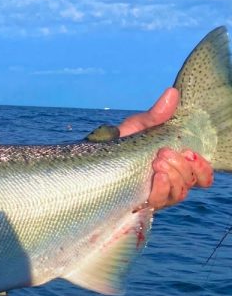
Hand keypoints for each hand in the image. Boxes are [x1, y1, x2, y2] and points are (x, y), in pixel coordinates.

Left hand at [118, 88, 212, 209]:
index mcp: (175, 165)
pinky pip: (161, 202)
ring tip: (157, 162)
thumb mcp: (138, 126)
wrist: (91, 162)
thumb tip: (172, 92)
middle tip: (163, 153)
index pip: (202, 176)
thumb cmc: (120, 143)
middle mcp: (169, 182)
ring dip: (174, 177)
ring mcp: (156, 194)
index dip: (202, 167)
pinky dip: (162, 189)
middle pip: (192, 183)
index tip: (189, 152)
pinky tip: (156, 177)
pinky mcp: (142, 203)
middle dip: (182, 167)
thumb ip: (156, 114)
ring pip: (180, 194)